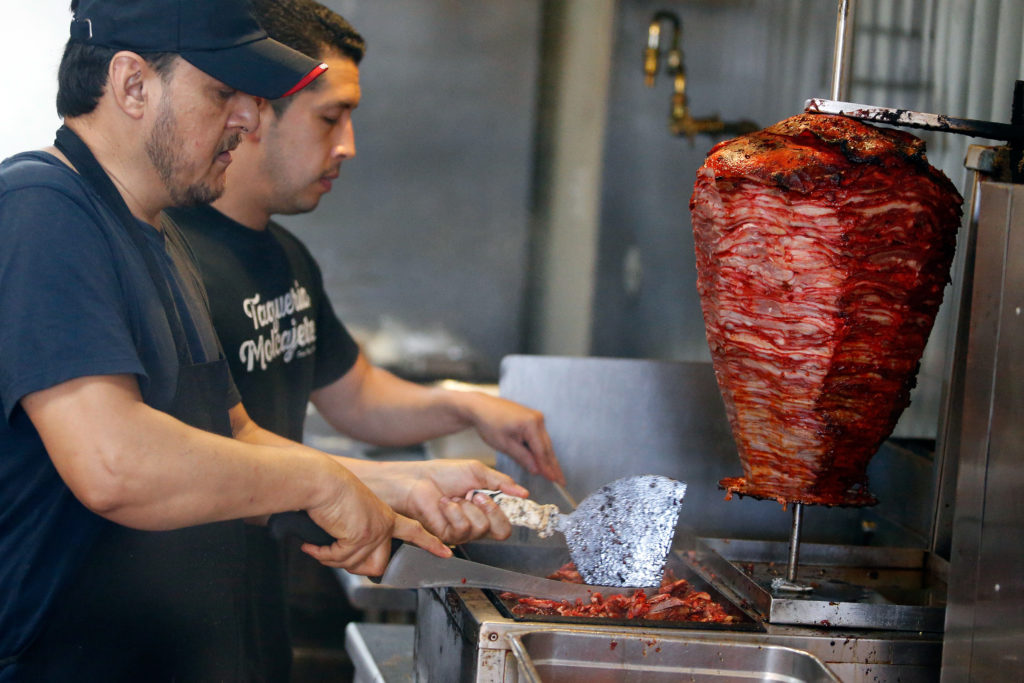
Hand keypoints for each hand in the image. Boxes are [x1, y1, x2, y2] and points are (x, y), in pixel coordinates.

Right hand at [301, 462, 449, 572]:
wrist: (322, 481)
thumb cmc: (330, 493)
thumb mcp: (353, 513)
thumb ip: (360, 532)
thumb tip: (351, 550)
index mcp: (385, 516)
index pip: (414, 532)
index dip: (430, 544)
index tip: (446, 553)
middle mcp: (383, 525)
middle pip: (378, 566)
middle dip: (353, 566)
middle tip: (336, 552)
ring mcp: (374, 531)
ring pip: (354, 566)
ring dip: (332, 558)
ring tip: (322, 542)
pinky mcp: (360, 536)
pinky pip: (340, 559)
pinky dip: (323, 555)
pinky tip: (313, 545)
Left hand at [361, 459, 528, 544]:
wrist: (416, 479)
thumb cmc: (442, 474)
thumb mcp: (478, 472)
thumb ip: (502, 483)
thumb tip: (524, 493)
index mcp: (486, 511)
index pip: (508, 523)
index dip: (514, 513)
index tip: (513, 499)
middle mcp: (476, 524)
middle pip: (502, 532)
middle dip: (492, 510)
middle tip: (477, 495)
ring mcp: (462, 532)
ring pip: (481, 528)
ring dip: (467, 507)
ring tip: (455, 496)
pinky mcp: (446, 536)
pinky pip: (461, 529)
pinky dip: (454, 511)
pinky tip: (445, 502)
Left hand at [462, 393, 564, 484]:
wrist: (481, 407)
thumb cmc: (489, 423)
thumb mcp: (505, 445)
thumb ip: (523, 458)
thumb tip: (537, 470)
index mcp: (531, 424)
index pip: (542, 452)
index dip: (548, 468)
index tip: (555, 481)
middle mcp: (537, 418)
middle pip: (547, 447)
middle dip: (553, 465)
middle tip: (561, 481)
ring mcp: (536, 417)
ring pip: (544, 443)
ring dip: (548, 458)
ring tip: (555, 474)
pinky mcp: (532, 418)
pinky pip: (539, 437)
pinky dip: (541, 450)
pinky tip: (544, 461)